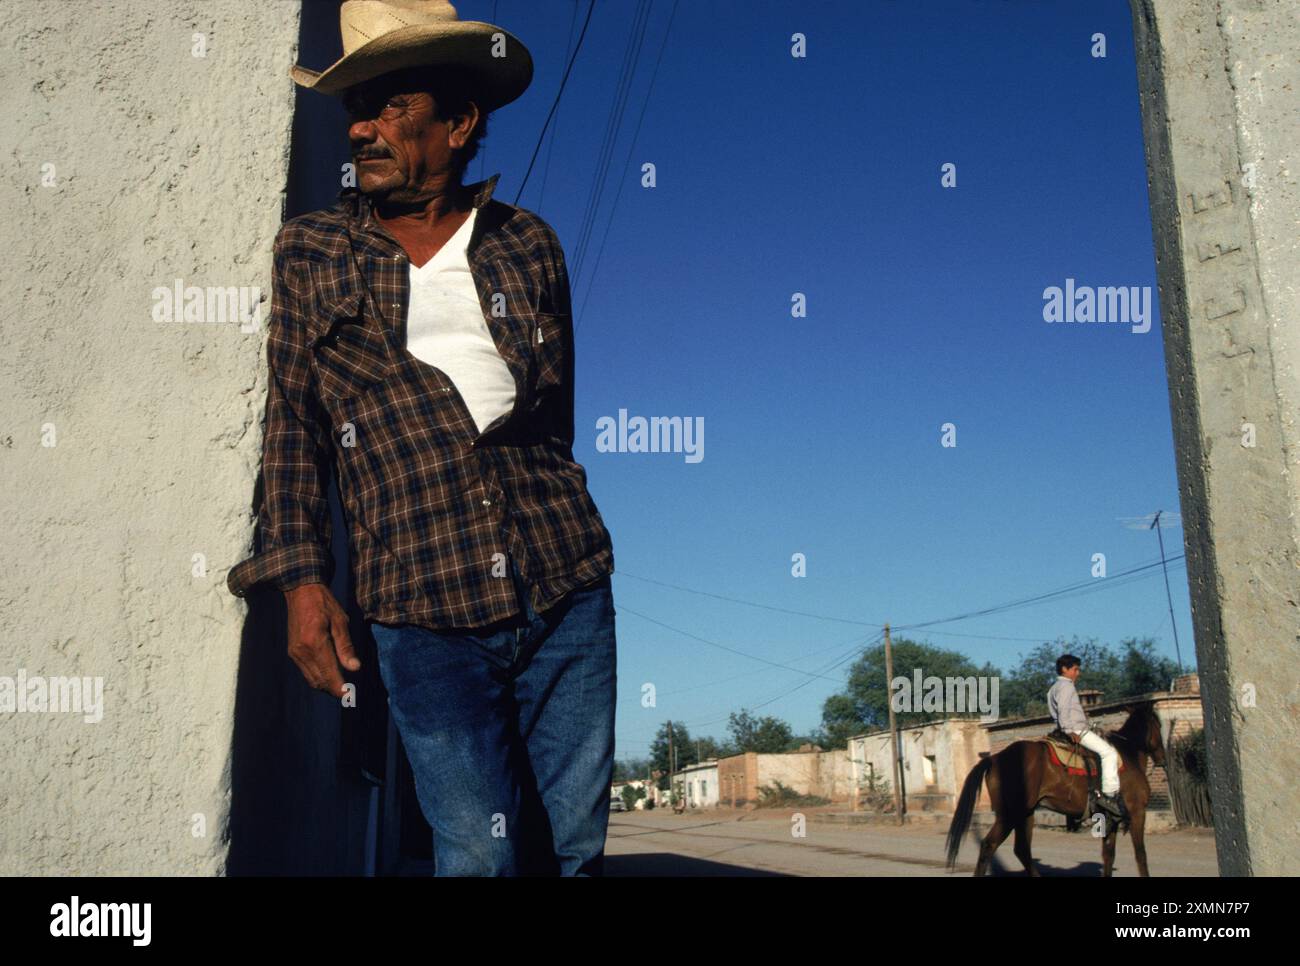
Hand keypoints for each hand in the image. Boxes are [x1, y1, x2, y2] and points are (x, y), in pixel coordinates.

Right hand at [283, 582, 360, 697]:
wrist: (300, 592)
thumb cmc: (324, 604)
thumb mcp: (341, 621)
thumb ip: (346, 647)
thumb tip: (354, 668)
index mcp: (315, 643)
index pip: (328, 674)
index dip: (339, 688)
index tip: (350, 696)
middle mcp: (302, 652)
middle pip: (319, 681)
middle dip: (334, 690)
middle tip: (349, 693)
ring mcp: (294, 653)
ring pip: (311, 679)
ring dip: (326, 685)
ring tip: (341, 686)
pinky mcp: (292, 652)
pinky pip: (306, 672)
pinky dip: (318, 677)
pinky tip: (329, 674)